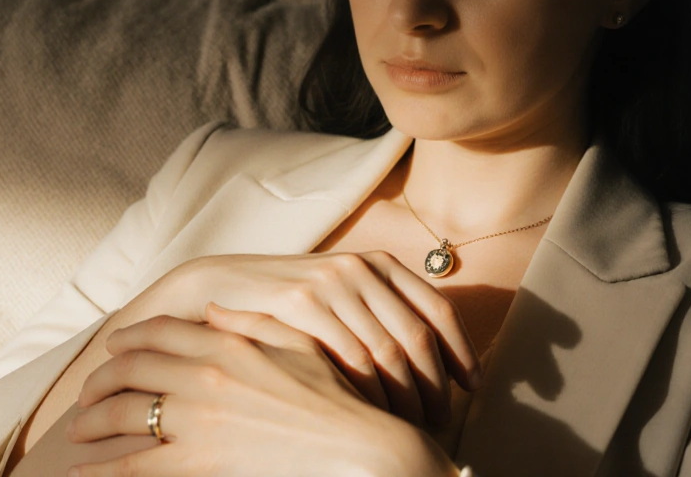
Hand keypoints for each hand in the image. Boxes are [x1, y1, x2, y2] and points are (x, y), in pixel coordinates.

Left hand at [66, 305, 458, 476]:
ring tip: (79, 429)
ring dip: (94, 420)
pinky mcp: (200, 460)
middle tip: (87, 392)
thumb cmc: (333, 397)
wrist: (355, 446)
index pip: (158, 332)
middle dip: (100, 380)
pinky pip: (135, 463)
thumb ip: (250, 322)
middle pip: (131, 369)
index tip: (113, 345)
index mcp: (226, 343)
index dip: (128, 337)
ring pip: (125, 412)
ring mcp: (198, 418)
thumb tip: (212, 310)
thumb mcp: (296, 345)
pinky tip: (83, 470)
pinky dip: (102, 467)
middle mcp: (204, 375)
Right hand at [144, 250, 481, 427]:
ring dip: (406, 398)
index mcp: (379, 263)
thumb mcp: (339, 295)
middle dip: (436, 386)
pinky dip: (369, 394)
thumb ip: (380, 313)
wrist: (217, 287)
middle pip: (419, 336)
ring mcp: (331, 284)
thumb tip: (432, 362)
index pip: (439, 309)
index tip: (473, 387)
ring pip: (389, 353)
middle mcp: (361, 268)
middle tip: (440, 422)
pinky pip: (350, 359)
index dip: (462, 351)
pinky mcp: (301, 304)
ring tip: (412, 428)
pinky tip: (372, 417)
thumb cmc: (286, 302)